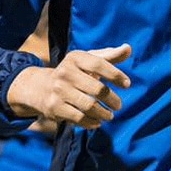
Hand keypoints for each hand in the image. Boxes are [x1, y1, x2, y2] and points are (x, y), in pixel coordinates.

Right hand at [7, 44, 132, 128]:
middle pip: (97, 89)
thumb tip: (128, 48)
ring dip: (104, 113)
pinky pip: (79, 118)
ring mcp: (59, 91)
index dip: (116, 75)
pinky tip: (97, 122)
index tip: (127, 84)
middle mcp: (65, 72)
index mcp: (75, 58)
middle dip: (112, 99)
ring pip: (89, 106)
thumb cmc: (74, 72)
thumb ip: (110, 56)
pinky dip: (92, 122)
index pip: (99, 64)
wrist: (41, 87)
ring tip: (110, 115)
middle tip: (118, 105)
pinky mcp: (54, 107)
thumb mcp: (88, 60)